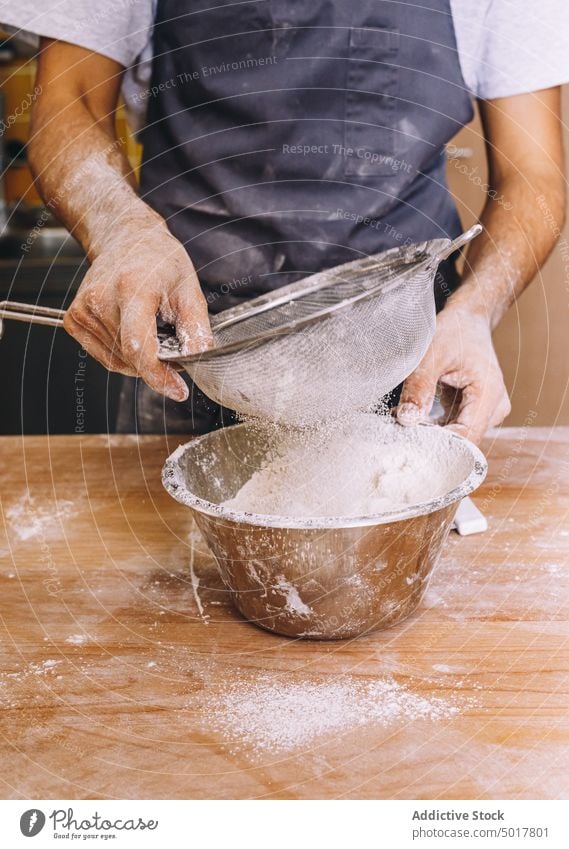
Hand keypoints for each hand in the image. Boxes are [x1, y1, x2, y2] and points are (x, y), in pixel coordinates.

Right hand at [64, 221, 212, 400]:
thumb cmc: (160, 262)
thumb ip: (196, 329)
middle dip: (157, 363)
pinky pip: (104, 356)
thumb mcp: (190, 289)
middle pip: (131, 358)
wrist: (127, 240)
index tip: (178, 390)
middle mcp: (100, 299)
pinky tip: (132, 331)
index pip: (138, 347)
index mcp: (131, 287)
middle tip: (172, 342)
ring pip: (118, 362)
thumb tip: (201, 362)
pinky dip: (124, 355)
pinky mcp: (74, 320)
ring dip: (141, 359)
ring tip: (151, 328)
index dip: (158, 375)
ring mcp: (83, 310)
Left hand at [395, 302, 510, 443]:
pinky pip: (455, 428)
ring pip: (457, 437)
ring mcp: (487, 413)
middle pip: (462, 441)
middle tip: (400, 430)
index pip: (466, 438)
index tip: (409, 441)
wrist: (469, 320)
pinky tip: (416, 416)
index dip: (438, 446)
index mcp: (489, 395)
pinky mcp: (476, 412)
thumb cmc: (455, 331)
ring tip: (405, 419)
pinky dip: (434, 426)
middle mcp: (494, 409)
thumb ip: (419, 387)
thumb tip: (407, 419)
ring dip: (431, 433)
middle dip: (431, 439)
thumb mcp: (432, 354)